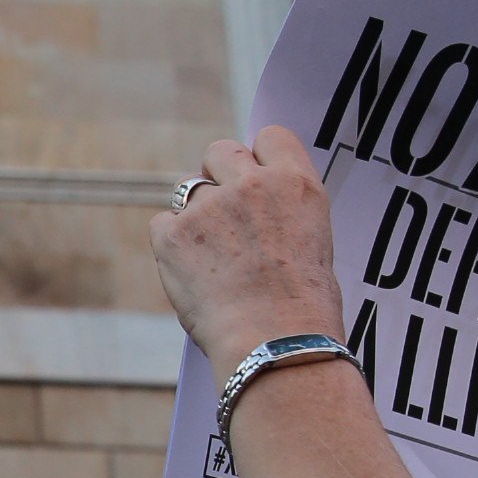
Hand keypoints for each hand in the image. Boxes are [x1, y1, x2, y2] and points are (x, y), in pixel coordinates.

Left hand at [148, 128, 346, 377]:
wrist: (275, 341)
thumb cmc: (303, 308)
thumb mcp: (315, 244)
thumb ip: (282, 213)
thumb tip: (259, 212)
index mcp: (295, 184)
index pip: (270, 137)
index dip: (258, 157)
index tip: (254, 178)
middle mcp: (252, 184)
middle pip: (220, 150)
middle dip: (218, 175)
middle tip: (224, 214)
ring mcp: (209, 207)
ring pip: (187, 188)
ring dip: (194, 213)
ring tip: (212, 256)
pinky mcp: (172, 234)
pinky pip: (162, 223)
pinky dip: (171, 244)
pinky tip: (192, 272)